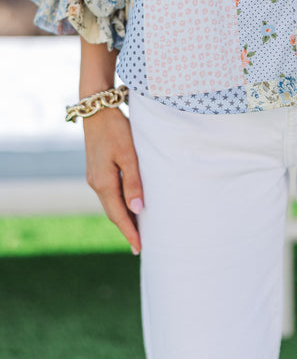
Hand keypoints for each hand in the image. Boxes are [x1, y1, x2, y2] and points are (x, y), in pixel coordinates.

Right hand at [83, 106, 143, 253]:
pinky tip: (127, 204)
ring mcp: (95, 176)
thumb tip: (137, 210)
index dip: (129, 232)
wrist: (97, 109)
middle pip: (113, 212)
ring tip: (137, 229)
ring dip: (123, 217)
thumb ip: (133, 182)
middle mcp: (96, 183)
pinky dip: (119, 203)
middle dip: (126, 228)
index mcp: (103, 183)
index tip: (139, 248)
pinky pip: (109, 193)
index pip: (118, 215)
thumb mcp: (128, 154)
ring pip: (110, 203)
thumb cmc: (116, 129)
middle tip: (140, 245)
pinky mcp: (97, 169)